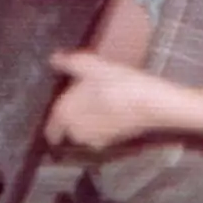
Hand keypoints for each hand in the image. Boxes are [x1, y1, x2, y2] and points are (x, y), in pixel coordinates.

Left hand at [44, 49, 202, 150]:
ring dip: (87, 121)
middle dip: (72, 117)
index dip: (53, 121)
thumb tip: (53, 59)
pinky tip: (113, 110)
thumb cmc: (119, 83)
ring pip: (84, 132)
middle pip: (68, 128)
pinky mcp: (112, 142)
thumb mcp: (91, 65)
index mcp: (65, 114)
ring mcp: (95, 140)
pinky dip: (102, 125)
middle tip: (83, 98)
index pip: (51, 128)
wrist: (151, 103)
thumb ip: (69, 63)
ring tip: (100, 102)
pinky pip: (99, 134)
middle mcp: (76, 132)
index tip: (59, 110)